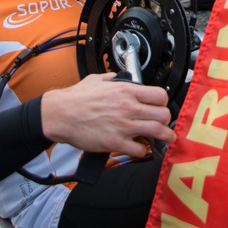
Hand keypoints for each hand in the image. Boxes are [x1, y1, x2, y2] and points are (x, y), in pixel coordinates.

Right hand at [40, 74, 174, 157]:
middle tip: (164, 124)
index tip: (161, 107)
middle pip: (164, 114)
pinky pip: (140, 149)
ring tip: (167, 139)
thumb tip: (122, 78)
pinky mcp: (116, 142)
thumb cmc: (76, 98)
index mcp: (126, 90)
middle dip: (166, 120)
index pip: (160, 95)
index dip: (163, 102)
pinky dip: (142, 150)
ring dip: (165, 137)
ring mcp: (124, 126)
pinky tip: (138, 147)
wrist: (61, 114)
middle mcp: (128, 107)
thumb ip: (114, 78)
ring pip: (158, 132)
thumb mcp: (98, 79)